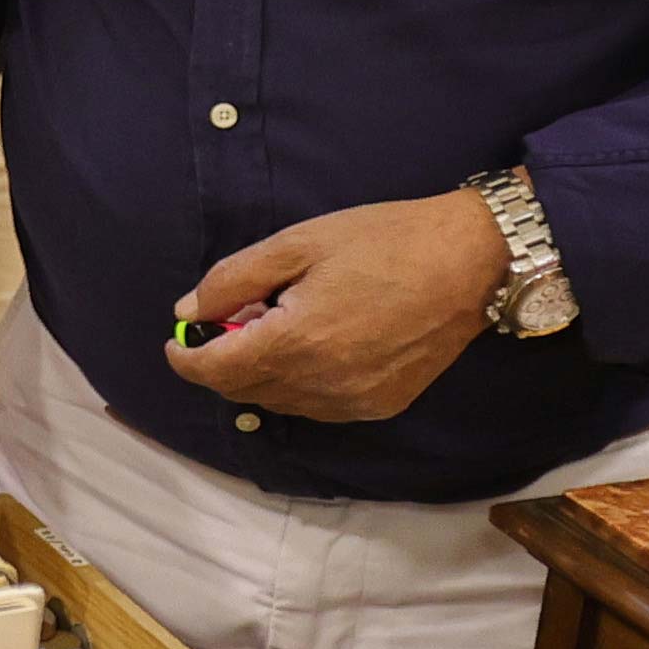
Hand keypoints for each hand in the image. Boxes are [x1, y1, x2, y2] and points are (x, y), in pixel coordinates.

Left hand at [164, 190, 511, 422]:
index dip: (185, 358)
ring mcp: (354, 403)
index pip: (215, 372)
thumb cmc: (383, 241)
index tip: (177, 341)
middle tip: (235, 318)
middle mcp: (322, 386)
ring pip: (280, 403)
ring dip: (262, 374)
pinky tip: (316, 344)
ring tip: (282, 324)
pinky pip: (317, 407)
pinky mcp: (381, 406)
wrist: (471, 260)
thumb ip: (233, 280)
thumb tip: (188, 312)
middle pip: (243, 391)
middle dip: (223, 361)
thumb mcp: (297, 244)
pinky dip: (299, 384)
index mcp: (295, 343)